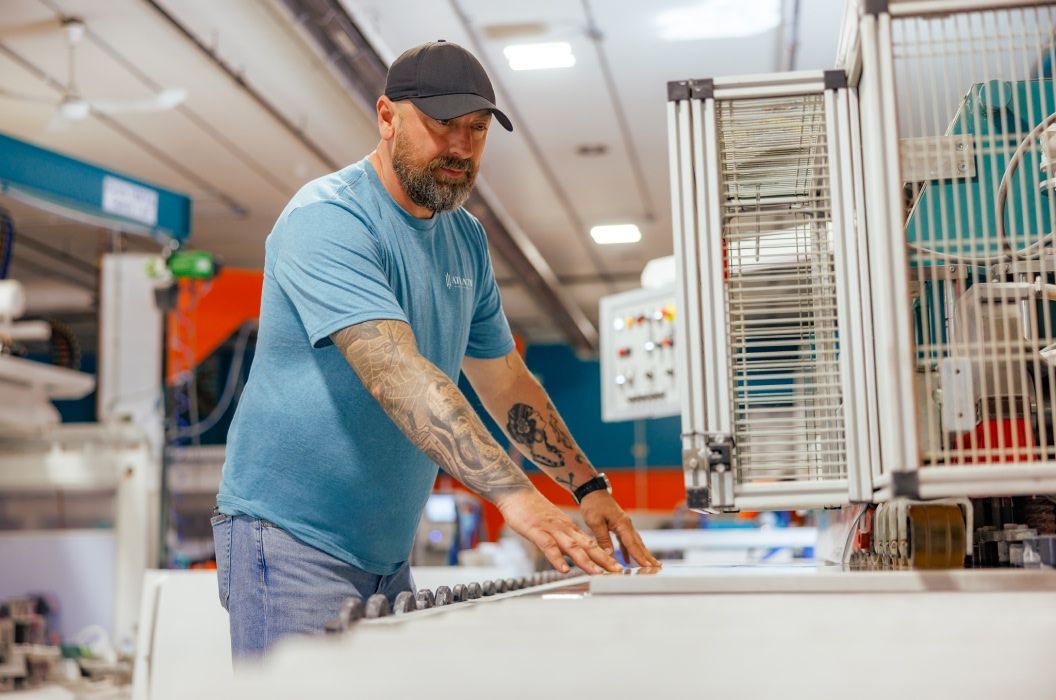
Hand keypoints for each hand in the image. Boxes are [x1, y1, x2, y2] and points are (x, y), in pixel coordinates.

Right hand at [496, 488, 622, 574]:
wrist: (517, 492)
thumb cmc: (533, 510)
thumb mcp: (553, 526)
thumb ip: (563, 540)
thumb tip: (573, 555)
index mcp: (569, 529)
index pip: (592, 544)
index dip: (606, 556)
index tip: (618, 567)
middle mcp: (565, 529)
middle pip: (588, 546)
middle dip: (604, 560)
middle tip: (619, 571)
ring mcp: (552, 530)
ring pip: (572, 547)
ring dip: (586, 561)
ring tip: (598, 573)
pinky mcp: (537, 531)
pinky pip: (548, 547)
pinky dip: (557, 559)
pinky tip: (564, 569)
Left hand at [579, 491, 661, 567]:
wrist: (592, 491)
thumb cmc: (593, 504)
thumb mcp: (595, 522)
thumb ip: (603, 538)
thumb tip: (609, 554)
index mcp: (622, 523)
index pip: (632, 543)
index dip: (639, 556)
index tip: (647, 566)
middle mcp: (626, 524)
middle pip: (638, 543)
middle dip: (647, 556)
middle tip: (657, 567)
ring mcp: (624, 524)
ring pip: (635, 542)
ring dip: (642, 553)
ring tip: (650, 564)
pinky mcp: (619, 525)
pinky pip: (627, 540)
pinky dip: (630, 550)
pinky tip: (628, 559)